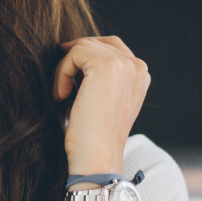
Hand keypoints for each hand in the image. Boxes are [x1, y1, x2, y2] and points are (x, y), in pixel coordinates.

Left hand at [52, 36, 150, 175]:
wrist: (97, 157)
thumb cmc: (92, 137)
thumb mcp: (101, 102)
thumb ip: (100, 79)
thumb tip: (73, 56)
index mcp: (140, 76)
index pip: (110, 47)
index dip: (84, 57)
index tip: (68, 77)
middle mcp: (138, 66)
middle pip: (96, 43)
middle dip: (72, 61)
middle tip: (61, 86)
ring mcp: (125, 64)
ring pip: (82, 47)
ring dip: (64, 69)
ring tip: (61, 94)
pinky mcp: (107, 66)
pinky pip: (74, 53)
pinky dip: (61, 72)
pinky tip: (61, 95)